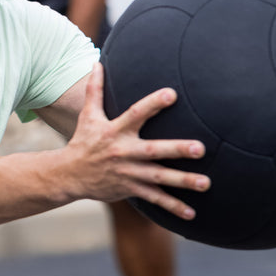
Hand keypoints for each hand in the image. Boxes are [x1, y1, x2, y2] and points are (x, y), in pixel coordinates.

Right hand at [65, 64, 208, 218]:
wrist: (69, 176)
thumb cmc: (83, 141)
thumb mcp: (88, 115)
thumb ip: (95, 89)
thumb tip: (97, 62)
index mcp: (115, 131)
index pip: (136, 114)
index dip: (153, 104)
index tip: (172, 94)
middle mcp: (124, 152)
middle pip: (154, 150)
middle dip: (176, 150)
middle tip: (200, 148)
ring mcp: (129, 173)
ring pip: (159, 177)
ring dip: (183, 181)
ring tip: (206, 183)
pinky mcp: (130, 189)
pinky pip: (154, 199)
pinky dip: (172, 206)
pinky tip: (191, 213)